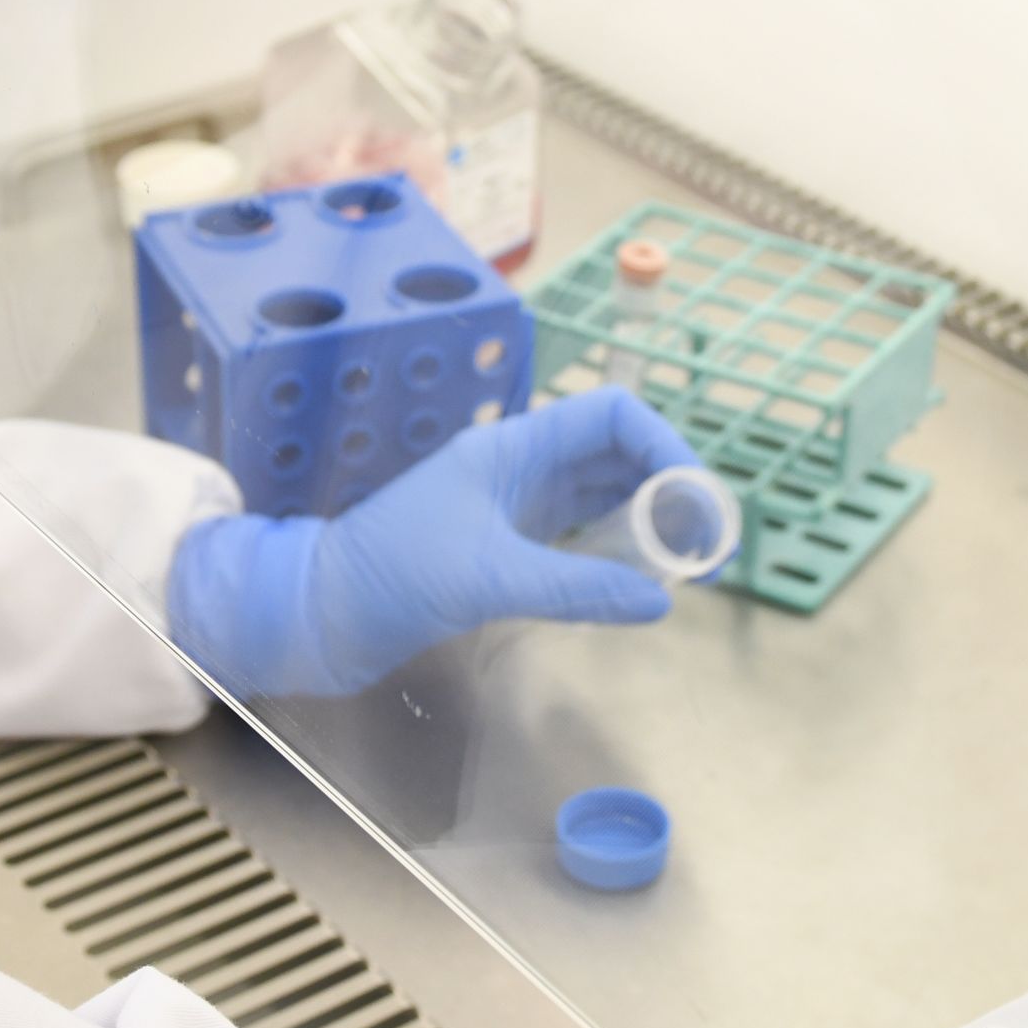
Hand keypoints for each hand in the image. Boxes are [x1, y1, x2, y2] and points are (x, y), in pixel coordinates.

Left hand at [163, 388, 702, 697]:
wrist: (319, 613)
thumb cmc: (388, 578)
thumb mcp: (487, 579)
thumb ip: (576, 586)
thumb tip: (657, 599)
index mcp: (513, 447)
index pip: (611, 415)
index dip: (664, 446)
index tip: (698, 501)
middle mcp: (521, 466)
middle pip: (618, 454)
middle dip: (670, 489)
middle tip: (708, 546)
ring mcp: (515, 506)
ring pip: (604, 495)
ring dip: (649, 521)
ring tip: (688, 565)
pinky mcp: (507, 546)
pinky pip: (581, 534)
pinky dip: (617, 550)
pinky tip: (640, 579)